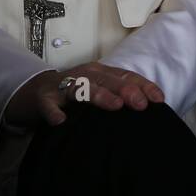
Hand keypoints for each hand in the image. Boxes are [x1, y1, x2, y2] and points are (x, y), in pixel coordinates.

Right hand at [5, 62, 164, 127]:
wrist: (37, 92)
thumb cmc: (76, 95)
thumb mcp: (100, 91)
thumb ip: (121, 98)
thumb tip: (152, 111)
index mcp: (101, 73)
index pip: (126, 77)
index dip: (143, 86)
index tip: (159, 100)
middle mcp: (84, 75)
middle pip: (107, 80)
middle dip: (126, 90)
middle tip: (140, 104)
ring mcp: (63, 85)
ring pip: (81, 87)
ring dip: (99, 95)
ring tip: (114, 106)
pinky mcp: (43, 99)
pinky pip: (48, 105)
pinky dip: (53, 112)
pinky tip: (60, 121)